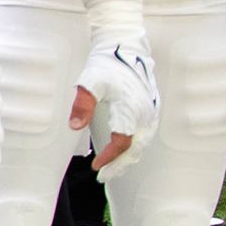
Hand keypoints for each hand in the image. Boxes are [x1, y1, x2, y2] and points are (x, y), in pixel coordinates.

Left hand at [71, 36, 158, 180]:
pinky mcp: (151, 110)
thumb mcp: (89, 82)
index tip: (95, 167)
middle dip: (120, 165)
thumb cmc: (106, 65)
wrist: (126, 48)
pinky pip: (145, 136)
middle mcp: (145, 115)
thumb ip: (82, 104)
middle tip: (103, 178)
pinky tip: (123, 152)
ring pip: (142, 144)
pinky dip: (134, 148)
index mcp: (131, 110)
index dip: (108, 157)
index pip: (122, 143)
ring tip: (112, 170)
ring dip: (128, 159)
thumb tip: (74, 127)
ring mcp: (151, 113)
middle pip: (135, 149)